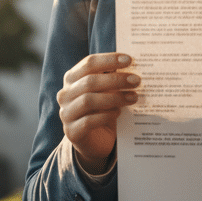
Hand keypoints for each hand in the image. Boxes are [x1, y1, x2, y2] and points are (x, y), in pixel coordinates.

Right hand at [57, 54, 139, 174]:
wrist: (95, 141)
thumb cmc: (102, 110)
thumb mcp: (107, 91)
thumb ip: (113, 78)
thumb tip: (132, 66)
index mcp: (72, 79)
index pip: (88, 63)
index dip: (109, 60)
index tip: (129, 60)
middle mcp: (65, 94)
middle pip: (89, 81)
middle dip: (115, 80)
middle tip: (136, 81)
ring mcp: (66, 113)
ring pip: (89, 101)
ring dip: (114, 98)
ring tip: (133, 97)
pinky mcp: (72, 132)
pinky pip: (89, 121)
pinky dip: (106, 116)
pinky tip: (118, 113)